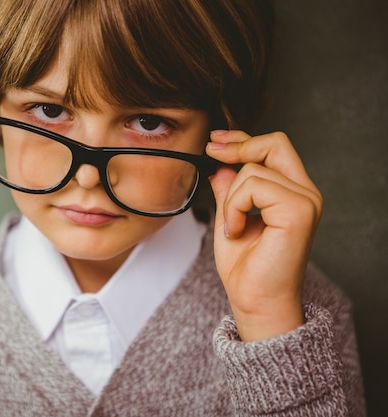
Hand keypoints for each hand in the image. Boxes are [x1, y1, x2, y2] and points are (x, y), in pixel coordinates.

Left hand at [206, 130, 322, 340]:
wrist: (255, 301)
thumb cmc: (246, 267)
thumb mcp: (230, 217)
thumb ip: (229, 189)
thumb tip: (221, 164)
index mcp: (292, 192)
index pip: (273, 147)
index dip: (243, 139)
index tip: (215, 141)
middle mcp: (305, 193)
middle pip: (274, 143)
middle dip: (238, 146)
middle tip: (211, 154)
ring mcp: (305, 201)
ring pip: (253, 169)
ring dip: (230, 198)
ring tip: (231, 226)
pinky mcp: (299, 211)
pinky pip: (253, 186)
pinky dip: (234, 207)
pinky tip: (235, 229)